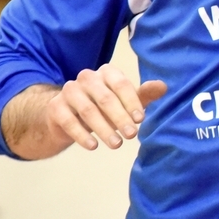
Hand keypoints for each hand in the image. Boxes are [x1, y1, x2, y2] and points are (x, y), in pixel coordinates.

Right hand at [46, 64, 166, 151]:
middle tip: (131, 135)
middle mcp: (87, 78)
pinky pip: (69, 121)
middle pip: (105, 98)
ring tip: (116, 144)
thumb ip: (143, 94)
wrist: (67, 116)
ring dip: (103, 129)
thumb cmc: (104, 107)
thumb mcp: (125, 101)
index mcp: (107, 72)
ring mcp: (69, 91)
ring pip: (87, 110)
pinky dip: (82, 135)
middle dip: (120, 118)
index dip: (131, 102)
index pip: (121, 85)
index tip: (140, 120)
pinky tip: (93, 146)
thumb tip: (163, 87)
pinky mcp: (56, 107)